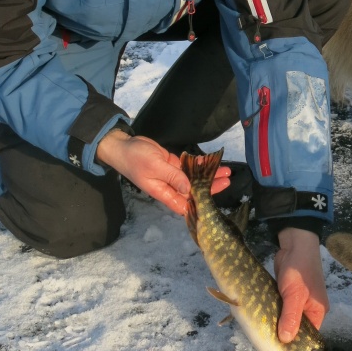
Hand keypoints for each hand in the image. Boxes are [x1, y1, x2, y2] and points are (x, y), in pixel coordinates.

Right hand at [96, 129, 230, 214]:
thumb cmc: (135, 159)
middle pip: (194, 191)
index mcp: (164, 193)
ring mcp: (172, 175)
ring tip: (226, 170)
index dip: (200, 204)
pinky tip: (211, 161)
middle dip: (211, 186)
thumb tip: (189, 188)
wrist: (124, 145)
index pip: (185, 204)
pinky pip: (188, 167)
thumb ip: (173, 176)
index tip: (216, 200)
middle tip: (227, 179)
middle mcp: (170, 187)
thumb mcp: (154, 166)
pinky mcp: (172, 164)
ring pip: (194, 178)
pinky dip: (199, 164)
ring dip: (208, 174)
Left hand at [273, 228, 328, 342]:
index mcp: (318, 312)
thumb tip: (285, 341)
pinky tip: (262, 320)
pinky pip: (281, 309)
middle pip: (297, 329)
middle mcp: (310, 309)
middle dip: (284, 335)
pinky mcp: (287, 294)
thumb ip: (290, 317)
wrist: (294, 243)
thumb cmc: (299, 270)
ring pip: (287, 319)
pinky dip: (274, 313)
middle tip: (266, 345)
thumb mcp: (295, 295)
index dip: (296, 345)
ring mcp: (298, 301)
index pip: (308, 336)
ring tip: (261, 335)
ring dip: (277, 324)